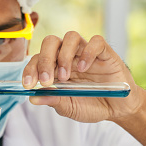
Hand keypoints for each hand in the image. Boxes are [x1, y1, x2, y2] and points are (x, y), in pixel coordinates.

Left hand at [22, 32, 145, 122]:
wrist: (117, 109)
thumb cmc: (91, 105)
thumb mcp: (69, 107)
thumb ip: (53, 101)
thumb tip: (32, 98)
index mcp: (56, 68)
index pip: (37, 59)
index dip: (30, 69)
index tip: (28, 84)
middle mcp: (69, 56)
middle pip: (51, 42)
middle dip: (44, 60)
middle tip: (46, 80)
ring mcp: (86, 53)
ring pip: (70, 36)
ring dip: (64, 55)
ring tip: (66, 77)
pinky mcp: (105, 53)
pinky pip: (96, 41)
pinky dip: (88, 52)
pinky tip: (85, 68)